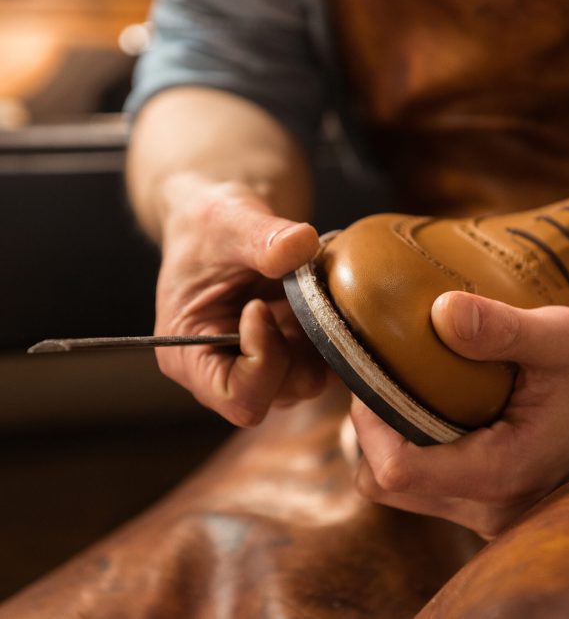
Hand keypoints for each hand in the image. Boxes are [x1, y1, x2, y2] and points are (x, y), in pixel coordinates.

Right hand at [154, 175, 325, 425]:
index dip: (263, 360)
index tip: (260, 305)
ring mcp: (260, 367)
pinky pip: (323, 362)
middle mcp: (224, 372)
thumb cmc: (210, 226)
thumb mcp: (228, 222)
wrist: (224, 221)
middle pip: (278, 393)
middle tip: (295, 294)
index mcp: (189, 357)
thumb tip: (302, 243)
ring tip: (305, 291)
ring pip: (306, 380)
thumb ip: (262, 236)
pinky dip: (330, 334)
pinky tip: (319, 297)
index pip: (236, 397)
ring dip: (317, 339)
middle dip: (297, 348)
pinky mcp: (287, 354)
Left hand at [351, 291, 568, 537]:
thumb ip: (502, 329)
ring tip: (409, 389)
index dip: (370, 424)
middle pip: (388, 485)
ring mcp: (489, 510)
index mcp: (502, 472)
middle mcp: (490, 507)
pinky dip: (415, 447)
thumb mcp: (564, 339)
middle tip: (386, 377)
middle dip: (372, 431)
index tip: (375, 376)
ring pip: (402, 490)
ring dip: (391, 440)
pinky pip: (427, 486)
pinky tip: (434, 406)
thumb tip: (441, 312)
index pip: (397, 472)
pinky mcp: (488, 500)